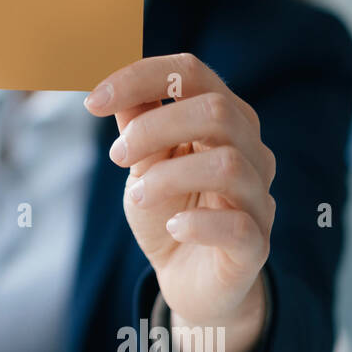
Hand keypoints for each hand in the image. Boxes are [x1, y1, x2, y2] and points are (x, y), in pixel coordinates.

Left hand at [85, 53, 272, 351]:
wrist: (185, 278)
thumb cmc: (166, 210)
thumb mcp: (143, 163)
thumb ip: (136, 123)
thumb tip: (110, 82)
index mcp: (223, 119)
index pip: (192, 73)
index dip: (140, 78)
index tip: (93, 102)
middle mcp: (251, 151)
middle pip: (216, 111)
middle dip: (154, 128)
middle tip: (116, 156)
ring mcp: (258, 198)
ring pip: (227, 165)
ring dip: (168, 176)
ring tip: (138, 194)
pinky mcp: (255, 245)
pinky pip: (236, 225)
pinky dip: (195, 224)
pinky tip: (173, 226)